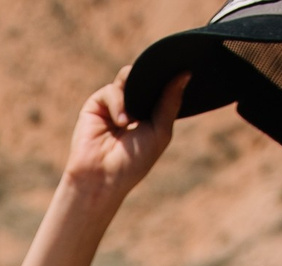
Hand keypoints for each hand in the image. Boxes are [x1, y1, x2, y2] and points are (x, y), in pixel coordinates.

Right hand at [62, 67, 184, 199]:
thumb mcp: (160, 132)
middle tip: (158, 86)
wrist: (104, 178)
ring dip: (134, 94)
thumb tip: (186, 74)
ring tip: (133, 120)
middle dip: (151, 80)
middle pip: (145, 76)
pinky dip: (118, 103)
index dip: (169, 78)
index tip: (182, 71)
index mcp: (150, 112)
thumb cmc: (133, 162)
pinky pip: (111, 90)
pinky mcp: (96, 105)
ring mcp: (114, 103)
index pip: (161, 86)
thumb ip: (170, 103)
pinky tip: (121, 123)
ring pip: (128, 77)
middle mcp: (132, 105)